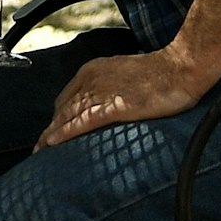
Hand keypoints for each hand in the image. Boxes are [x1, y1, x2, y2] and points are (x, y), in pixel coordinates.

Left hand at [35, 47, 220, 149]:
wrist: (181, 68)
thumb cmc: (161, 73)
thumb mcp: (127, 75)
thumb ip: (110, 88)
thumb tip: (105, 105)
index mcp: (94, 70)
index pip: (66, 97)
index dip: (56, 117)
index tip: (50, 132)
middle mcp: (93, 79)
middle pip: (62, 108)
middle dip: (49, 129)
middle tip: (40, 148)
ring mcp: (102, 92)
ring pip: (67, 117)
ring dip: (51, 135)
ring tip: (40, 151)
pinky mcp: (113, 106)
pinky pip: (81, 122)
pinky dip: (64, 133)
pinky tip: (54, 143)